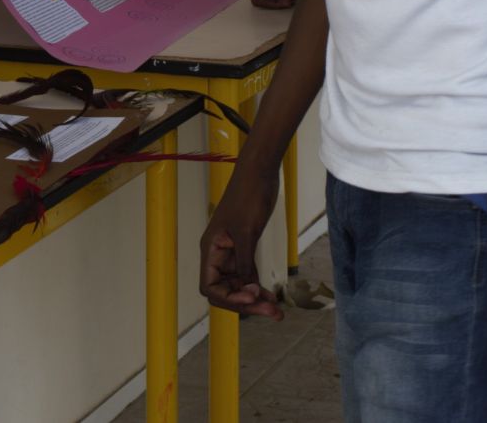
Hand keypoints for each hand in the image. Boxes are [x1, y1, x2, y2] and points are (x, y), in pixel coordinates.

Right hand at [199, 169, 282, 319]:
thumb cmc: (248, 198)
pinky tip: (271, 296)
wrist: (260, 173)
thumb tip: (245, 288)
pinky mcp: (244, 247)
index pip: (210, 287)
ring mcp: (231, 251)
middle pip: (226, 290)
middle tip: (272, 312)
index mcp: (211, 249)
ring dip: (255, 298)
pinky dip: (257, 285)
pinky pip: (247, 274)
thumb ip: (244, 262)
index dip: (229, 299)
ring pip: (238, 284)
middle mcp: (218, 254)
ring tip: (276, 310)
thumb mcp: (246, 232)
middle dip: (247, 303)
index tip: (251, 299)